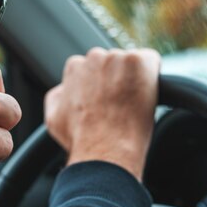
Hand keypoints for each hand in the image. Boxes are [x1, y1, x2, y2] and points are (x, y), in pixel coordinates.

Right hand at [44, 48, 159, 180]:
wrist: (104, 148)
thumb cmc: (81, 138)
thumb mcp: (54, 118)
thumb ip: (58, 96)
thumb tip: (64, 90)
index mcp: (74, 67)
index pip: (94, 68)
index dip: (102, 86)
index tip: (107, 101)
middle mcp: (94, 57)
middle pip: (113, 63)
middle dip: (117, 79)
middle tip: (119, 105)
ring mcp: (117, 58)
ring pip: (131, 64)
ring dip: (134, 79)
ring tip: (131, 106)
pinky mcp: (139, 61)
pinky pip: (151, 62)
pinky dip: (152, 77)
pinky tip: (145, 97)